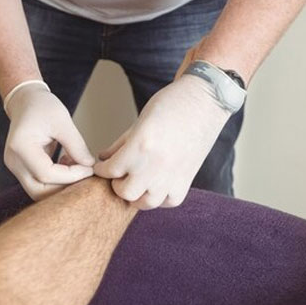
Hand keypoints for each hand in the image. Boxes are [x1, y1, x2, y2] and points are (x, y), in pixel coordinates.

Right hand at [4, 84, 94, 199]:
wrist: (25, 101)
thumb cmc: (43, 106)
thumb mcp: (63, 122)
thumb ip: (77, 146)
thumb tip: (90, 166)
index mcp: (21, 147)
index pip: (46, 174)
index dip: (71, 176)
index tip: (89, 168)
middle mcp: (14, 161)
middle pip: (39, 191)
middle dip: (65, 187)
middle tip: (85, 173)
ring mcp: (16, 167)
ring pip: (39, 191)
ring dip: (61, 185)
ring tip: (77, 166)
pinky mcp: (22, 169)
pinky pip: (40, 184)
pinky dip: (57, 180)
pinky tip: (68, 163)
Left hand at [94, 75, 229, 208]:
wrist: (204, 102)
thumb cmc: (170, 105)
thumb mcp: (139, 122)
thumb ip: (120, 145)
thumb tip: (103, 159)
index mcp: (139, 146)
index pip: (110, 170)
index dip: (102, 169)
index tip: (101, 167)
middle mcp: (155, 165)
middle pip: (125, 193)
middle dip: (118, 185)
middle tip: (119, 175)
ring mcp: (172, 176)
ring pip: (146, 203)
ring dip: (138, 195)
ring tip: (137, 183)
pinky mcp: (186, 181)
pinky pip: (167, 201)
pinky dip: (160, 197)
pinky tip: (157, 185)